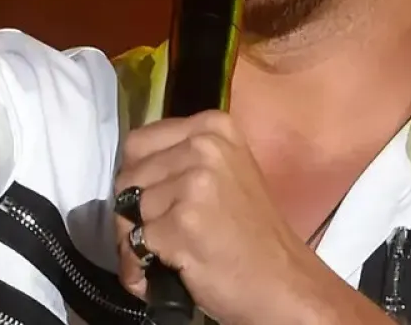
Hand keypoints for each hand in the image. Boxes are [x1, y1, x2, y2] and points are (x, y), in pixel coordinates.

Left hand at [113, 110, 330, 324]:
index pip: (138, 142)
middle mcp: (204, 146)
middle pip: (128, 175)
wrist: (283, 282)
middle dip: (132, 211)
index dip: (137, 177)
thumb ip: (180, 161)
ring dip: (135, 240)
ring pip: (127, 210)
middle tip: (159, 234)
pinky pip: (134, 243)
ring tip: (166, 253)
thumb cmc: (251, 234)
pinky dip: (138, 266)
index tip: (153, 201)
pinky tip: (161, 274)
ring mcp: (195, 183)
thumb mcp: (224, 173)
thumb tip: (126, 175)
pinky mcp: (184, 222)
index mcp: (213, 127)